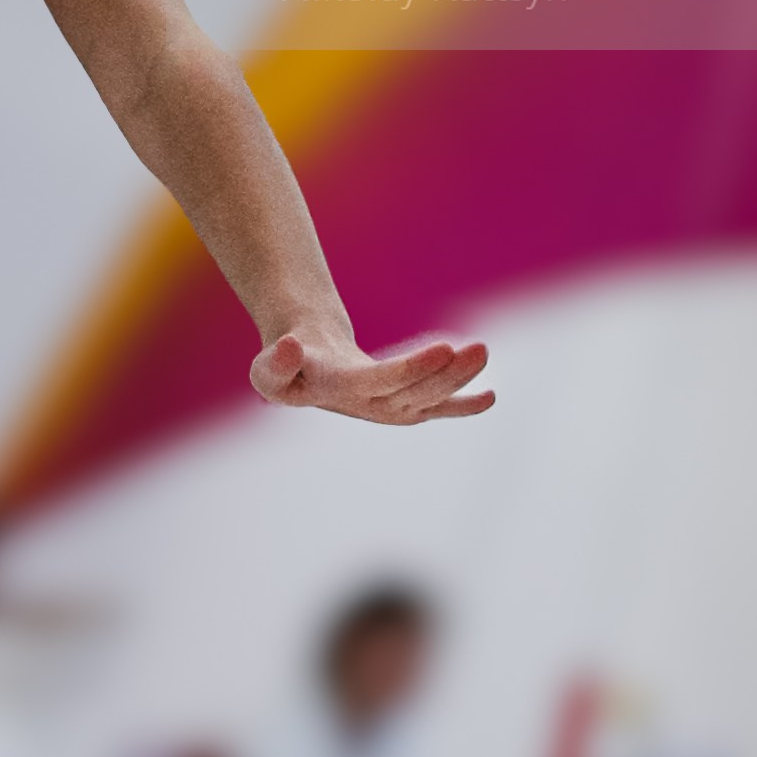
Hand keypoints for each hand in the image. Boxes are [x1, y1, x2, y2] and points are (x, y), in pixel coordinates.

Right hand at [250, 327, 493, 423]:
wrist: (304, 366)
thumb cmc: (288, 364)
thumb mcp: (266, 367)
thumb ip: (273, 366)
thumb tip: (291, 347)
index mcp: (340, 394)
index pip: (381, 384)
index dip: (412, 369)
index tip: (442, 348)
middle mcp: (369, 408)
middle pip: (415, 393)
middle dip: (448, 374)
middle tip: (478, 349)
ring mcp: (389, 410)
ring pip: (430, 397)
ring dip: (459, 378)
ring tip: (482, 351)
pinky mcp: (402, 405)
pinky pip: (437, 409)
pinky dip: (464, 406)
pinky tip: (490, 397)